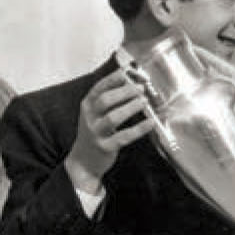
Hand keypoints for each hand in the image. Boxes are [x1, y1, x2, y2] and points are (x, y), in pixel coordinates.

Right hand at [64, 69, 155, 191]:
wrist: (83, 162)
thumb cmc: (95, 134)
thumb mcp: (96, 114)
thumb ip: (110, 101)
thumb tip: (131, 85)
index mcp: (87, 105)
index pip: (99, 87)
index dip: (113, 79)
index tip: (127, 72)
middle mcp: (89, 118)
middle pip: (105, 100)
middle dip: (124, 92)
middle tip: (140, 88)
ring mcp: (96, 133)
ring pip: (113, 117)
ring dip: (130, 108)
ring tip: (144, 101)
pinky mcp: (105, 147)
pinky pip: (123, 136)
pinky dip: (138, 129)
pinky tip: (150, 123)